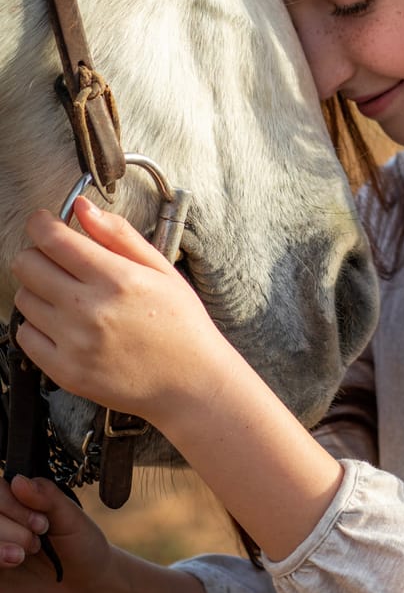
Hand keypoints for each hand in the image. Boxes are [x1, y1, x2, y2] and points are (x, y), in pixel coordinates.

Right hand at [0, 475, 111, 592]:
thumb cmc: (81, 550)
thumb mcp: (71, 517)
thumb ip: (46, 495)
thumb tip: (17, 480)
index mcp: (16, 504)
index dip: (10, 504)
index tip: (41, 524)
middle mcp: (0, 525)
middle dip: (8, 528)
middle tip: (35, 543)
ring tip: (20, 557)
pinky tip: (9, 565)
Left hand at [11, 198, 229, 427]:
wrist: (190, 384)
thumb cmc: (182, 326)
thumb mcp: (161, 269)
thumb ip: (119, 235)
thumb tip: (82, 208)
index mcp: (116, 279)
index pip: (52, 238)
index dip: (41, 223)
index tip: (45, 223)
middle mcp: (89, 310)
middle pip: (27, 265)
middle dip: (38, 254)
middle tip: (59, 260)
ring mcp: (73, 343)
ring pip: (23, 299)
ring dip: (39, 290)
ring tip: (69, 297)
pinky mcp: (64, 371)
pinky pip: (25, 335)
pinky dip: (38, 325)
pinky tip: (65, 324)